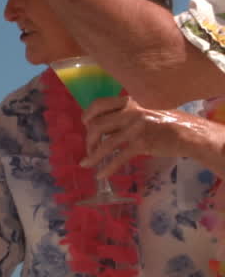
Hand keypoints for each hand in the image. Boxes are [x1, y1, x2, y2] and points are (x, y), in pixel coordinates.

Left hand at [81, 95, 217, 178]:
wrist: (190, 133)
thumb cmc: (168, 122)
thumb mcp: (145, 110)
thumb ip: (127, 114)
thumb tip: (106, 125)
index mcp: (129, 102)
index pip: (99, 104)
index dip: (87, 115)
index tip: (85, 124)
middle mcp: (129, 112)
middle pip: (97, 125)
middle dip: (89, 139)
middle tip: (89, 149)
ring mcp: (134, 128)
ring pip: (105, 142)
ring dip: (93, 155)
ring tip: (86, 163)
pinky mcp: (141, 144)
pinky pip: (118, 157)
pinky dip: (107, 167)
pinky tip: (101, 174)